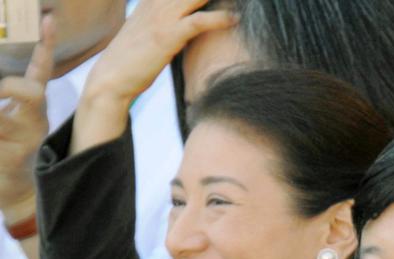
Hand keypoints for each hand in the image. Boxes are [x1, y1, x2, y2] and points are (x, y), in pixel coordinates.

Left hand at [0, 15, 53, 217]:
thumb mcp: (11, 122)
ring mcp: (26, 140)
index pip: (41, 72)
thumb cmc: (13, 156)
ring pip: (2, 117)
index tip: (47, 20)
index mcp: (34, 109)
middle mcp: (34, 121)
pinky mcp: (11, 158)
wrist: (21, 198)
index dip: (46, 46)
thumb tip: (3, 89)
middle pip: (30, 92)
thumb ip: (8, 99)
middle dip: (8, 89)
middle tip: (0, 93)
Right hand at [82, 0, 236, 107]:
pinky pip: (199, 21)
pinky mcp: (168, 35)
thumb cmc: (132, 59)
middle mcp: (158, 1)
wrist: (112, 77)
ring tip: (242, 0)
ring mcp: (163, 16)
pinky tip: (234, 19)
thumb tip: (186, 24)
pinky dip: (220, 18)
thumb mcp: (149, 31)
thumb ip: (166, 21)